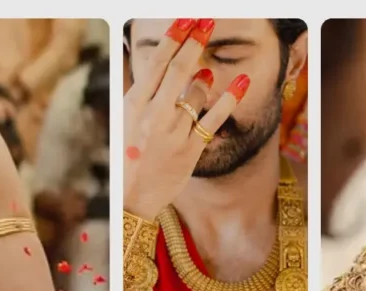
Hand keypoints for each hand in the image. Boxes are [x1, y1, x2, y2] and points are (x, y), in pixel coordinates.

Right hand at [123, 18, 249, 220]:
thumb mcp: (124, 119)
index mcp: (134, 105)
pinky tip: (241, 83)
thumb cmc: (129, 155)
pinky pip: (214, 118)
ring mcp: (174, 132)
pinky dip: (230, 99)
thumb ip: (135, 88)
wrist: (133, 196)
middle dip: (194, 41)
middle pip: (178, 70)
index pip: (156, 64)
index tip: (185, 21)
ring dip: (204, 80)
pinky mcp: (191, 148)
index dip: (173, 38)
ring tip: (205, 77)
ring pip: (197, 92)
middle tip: (206, 21)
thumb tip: (134, 53)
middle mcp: (154, 116)